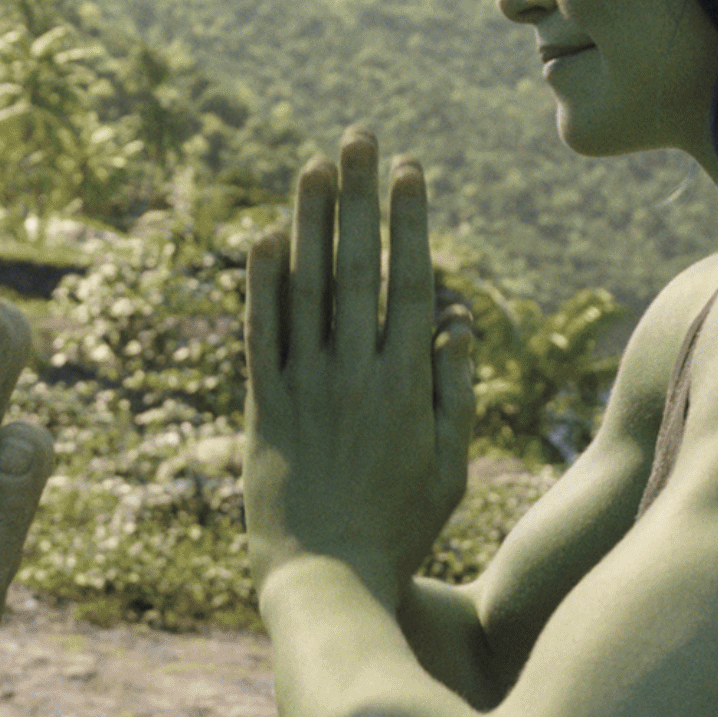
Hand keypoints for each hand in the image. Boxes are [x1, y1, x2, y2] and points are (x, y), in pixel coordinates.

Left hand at [244, 128, 474, 607]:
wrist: (325, 578)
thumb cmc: (399, 527)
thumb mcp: (450, 466)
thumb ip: (454, 389)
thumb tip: (456, 317)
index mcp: (406, 385)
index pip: (410, 282)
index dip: (409, 222)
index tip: (410, 170)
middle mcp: (353, 374)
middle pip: (357, 267)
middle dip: (360, 197)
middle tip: (360, 138)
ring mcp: (304, 386)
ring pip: (306, 287)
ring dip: (310, 222)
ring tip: (314, 165)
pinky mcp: (263, 405)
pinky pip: (261, 332)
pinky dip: (261, 283)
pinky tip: (263, 236)